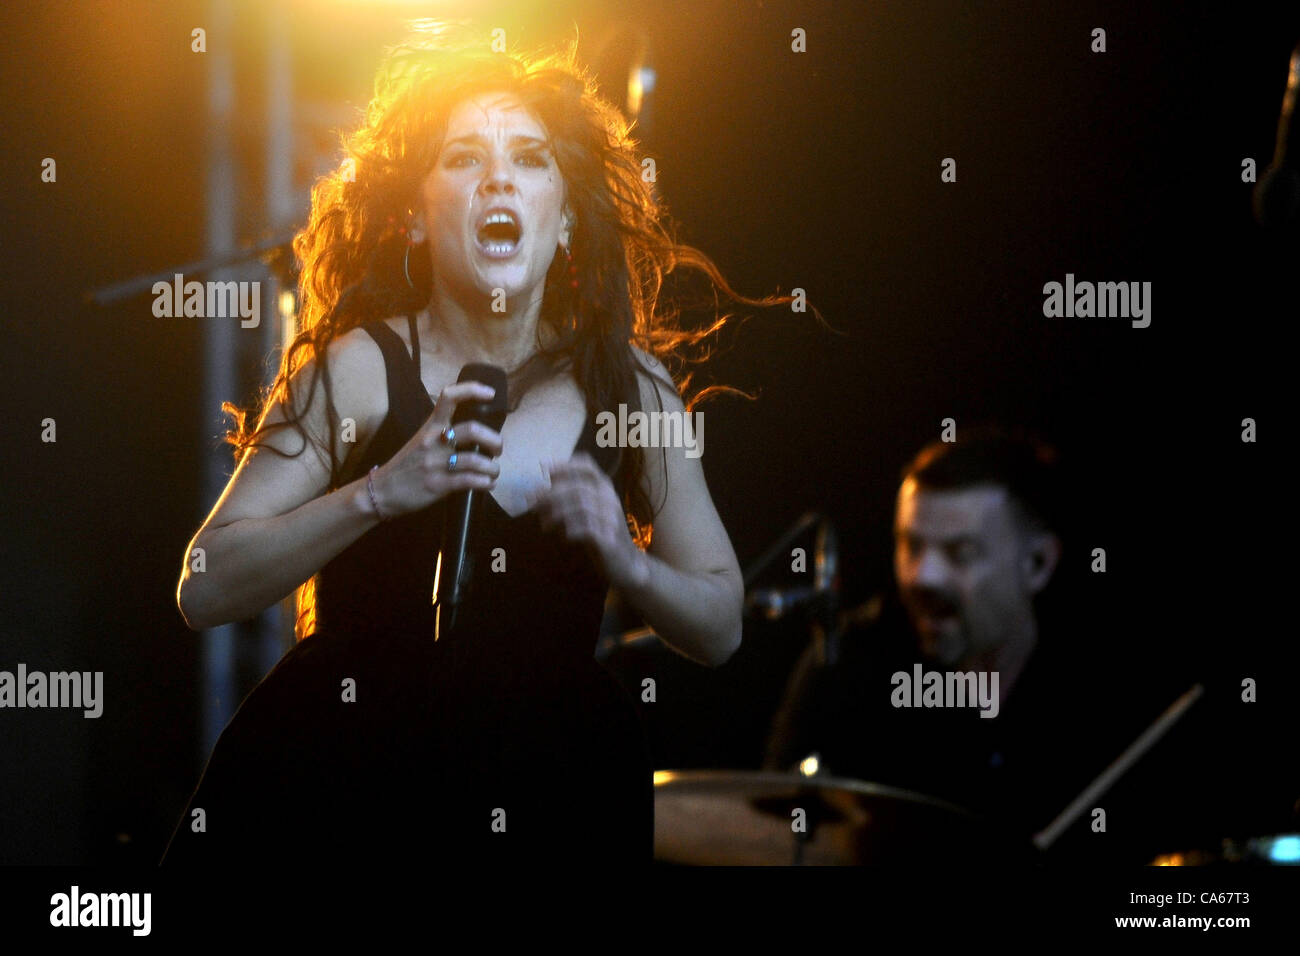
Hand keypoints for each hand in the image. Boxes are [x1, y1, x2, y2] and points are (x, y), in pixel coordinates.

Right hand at [368, 381, 502, 517]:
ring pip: (475, 460)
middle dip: (494, 440)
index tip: (490, 394)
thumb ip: (443, 432)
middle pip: (472, 430)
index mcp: (430, 426)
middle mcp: (433, 441)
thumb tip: (476, 432)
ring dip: (492, 468)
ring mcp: (435, 463)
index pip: (449, 397)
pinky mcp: (437, 485)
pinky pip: (469, 481)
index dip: (472, 390)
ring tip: (493, 472)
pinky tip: (488, 484)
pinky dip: (485, 483)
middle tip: (497, 449)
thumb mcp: (422, 440)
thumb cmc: (407, 464)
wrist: (381, 491)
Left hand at [530, 451, 648, 589]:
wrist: (627, 564)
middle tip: (532, 502)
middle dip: (551, 493)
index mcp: (605, 489)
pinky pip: (586, 527)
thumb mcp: (588, 512)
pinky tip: (563, 535)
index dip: (564, 465)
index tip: (542, 469)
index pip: (587, 467)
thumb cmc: (602, 534)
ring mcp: (611, 518)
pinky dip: (570, 529)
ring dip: (556, 513)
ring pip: (581, 506)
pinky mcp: (609, 539)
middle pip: (578, 487)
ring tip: (544, 523)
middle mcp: (610, 499)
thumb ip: (569, 500)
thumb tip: (538, 493)